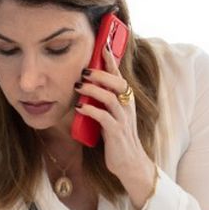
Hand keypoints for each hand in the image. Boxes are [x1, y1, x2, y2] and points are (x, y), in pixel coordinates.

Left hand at [74, 44, 154, 206]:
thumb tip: (85, 93)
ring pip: (110, 97)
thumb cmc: (118, 141)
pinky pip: (103, 117)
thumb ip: (103, 105)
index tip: (103, 45)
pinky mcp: (117, 132)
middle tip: (84, 71)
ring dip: (93, 90)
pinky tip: (80, 108)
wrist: (130, 164)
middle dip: (100, 74)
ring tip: (78, 87)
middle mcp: (127, 107)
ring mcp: (123, 119)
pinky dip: (90, 111)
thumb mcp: (111, 117)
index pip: (120, 76)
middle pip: (117, 83)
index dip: (112, 60)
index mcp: (126, 101)